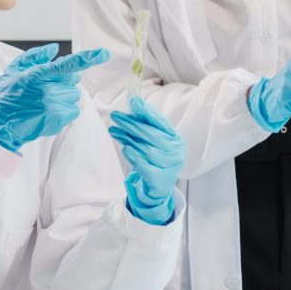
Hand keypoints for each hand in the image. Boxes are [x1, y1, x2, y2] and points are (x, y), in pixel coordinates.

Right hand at [0, 44, 109, 152]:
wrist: (0, 125)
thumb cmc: (6, 96)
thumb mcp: (14, 69)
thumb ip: (35, 56)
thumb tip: (54, 50)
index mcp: (38, 75)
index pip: (67, 65)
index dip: (88, 58)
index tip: (104, 53)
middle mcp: (48, 90)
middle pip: (73, 79)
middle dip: (64, 80)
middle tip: (46, 87)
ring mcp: (54, 107)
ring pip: (74, 95)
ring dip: (64, 96)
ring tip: (45, 101)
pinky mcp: (58, 120)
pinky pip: (74, 110)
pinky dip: (66, 109)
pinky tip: (48, 110)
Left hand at [109, 96, 183, 225]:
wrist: (158, 188)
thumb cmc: (154, 160)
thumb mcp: (153, 141)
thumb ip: (146, 126)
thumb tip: (134, 105)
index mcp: (175, 139)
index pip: (161, 122)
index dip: (147, 111)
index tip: (134, 101)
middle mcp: (176, 152)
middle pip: (152, 135)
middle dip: (132, 123)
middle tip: (116, 116)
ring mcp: (170, 167)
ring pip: (147, 150)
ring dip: (128, 138)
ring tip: (114, 130)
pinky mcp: (160, 180)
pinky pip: (145, 166)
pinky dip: (134, 157)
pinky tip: (125, 148)